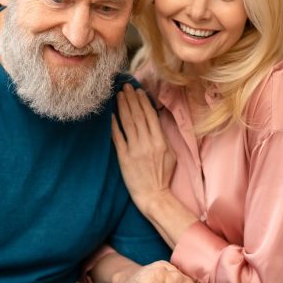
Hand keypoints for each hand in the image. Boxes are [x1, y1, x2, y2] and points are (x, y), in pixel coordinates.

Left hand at [111, 84, 176, 213]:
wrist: (154, 195)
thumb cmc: (163, 176)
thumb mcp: (171, 155)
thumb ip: (164, 138)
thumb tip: (156, 122)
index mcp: (161, 141)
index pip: (150, 116)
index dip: (143, 102)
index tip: (138, 91)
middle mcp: (147, 143)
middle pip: (138, 116)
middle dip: (131, 99)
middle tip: (125, 86)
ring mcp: (134, 150)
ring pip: (127, 123)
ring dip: (122, 107)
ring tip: (119, 95)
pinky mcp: (124, 158)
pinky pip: (117, 138)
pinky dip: (113, 125)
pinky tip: (111, 115)